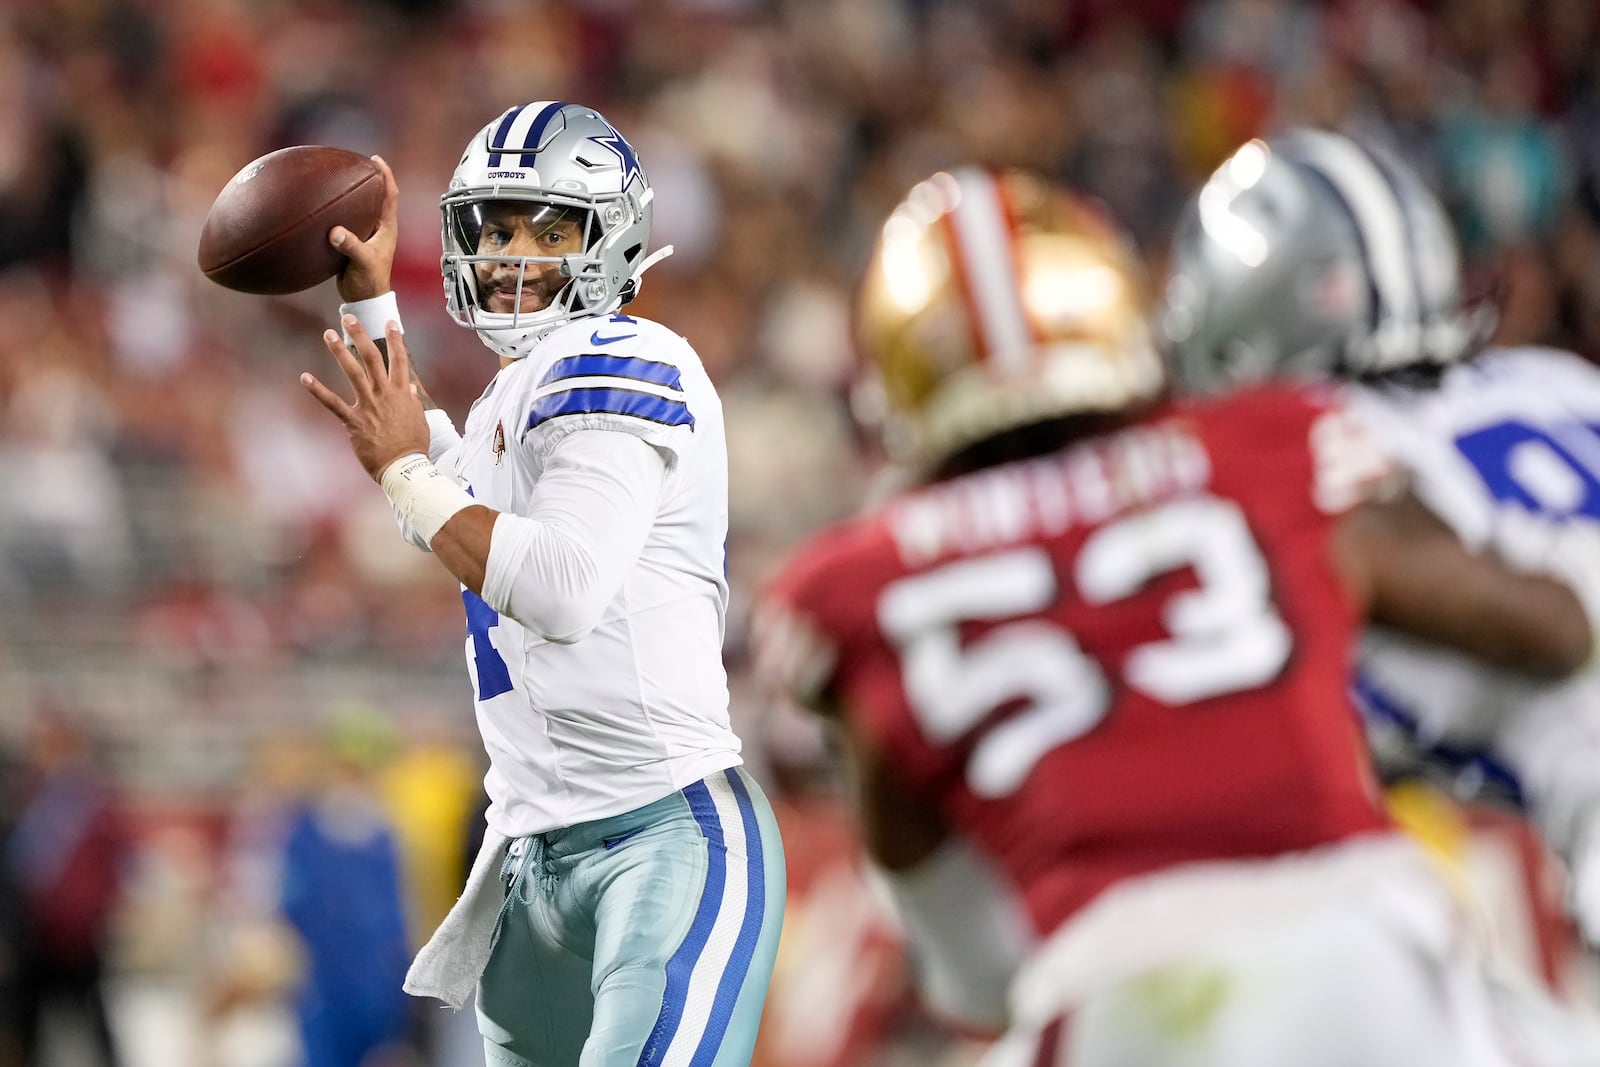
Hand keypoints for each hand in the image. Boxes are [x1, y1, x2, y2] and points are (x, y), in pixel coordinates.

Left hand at [301, 317, 429, 480]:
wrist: (404, 468)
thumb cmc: (413, 446)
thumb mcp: (419, 420)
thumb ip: (412, 401)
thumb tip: (410, 387)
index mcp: (402, 393)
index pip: (399, 360)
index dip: (396, 340)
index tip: (391, 323)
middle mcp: (384, 394)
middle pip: (372, 358)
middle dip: (361, 335)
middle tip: (348, 317)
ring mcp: (368, 406)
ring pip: (353, 373)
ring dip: (340, 352)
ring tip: (329, 334)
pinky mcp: (353, 421)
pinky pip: (332, 403)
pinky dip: (318, 390)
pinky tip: (304, 377)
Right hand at [332, 155, 398, 301]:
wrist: (363, 298)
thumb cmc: (369, 281)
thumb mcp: (362, 262)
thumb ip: (351, 246)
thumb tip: (335, 232)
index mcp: (386, 227)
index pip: (390, 195)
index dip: (385, 175)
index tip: (376, 160)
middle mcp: (378, 227)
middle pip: (375, 196)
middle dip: (368, 178)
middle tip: (355, 162)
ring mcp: (366, 234)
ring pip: (360, 208)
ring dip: (353, 194)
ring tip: (338, 179)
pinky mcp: (353, 241)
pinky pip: (346, 220)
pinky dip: (337, 211)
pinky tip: (323, 207)